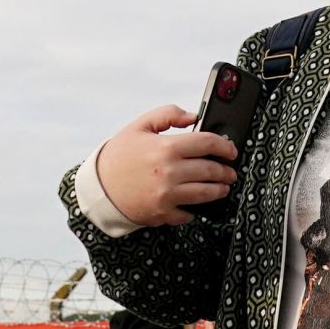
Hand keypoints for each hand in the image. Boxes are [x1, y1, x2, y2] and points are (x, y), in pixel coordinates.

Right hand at [94, 105, 237, 226]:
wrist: (99, 186)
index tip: (230, 149)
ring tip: (223, 187)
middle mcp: (169, 172)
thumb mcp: (140, 125)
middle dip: (226, 171)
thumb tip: (194, 116)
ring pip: (206, 193)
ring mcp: (167, 195)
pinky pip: (189, 213)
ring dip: (219, 190)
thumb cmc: (119, 155)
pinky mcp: (163, 213)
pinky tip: (197, 203)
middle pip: (211, 170)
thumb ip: (168, 114)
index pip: (208, 143)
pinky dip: (196, 209)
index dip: (225, 146)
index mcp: (166, 147)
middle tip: (230, 171)